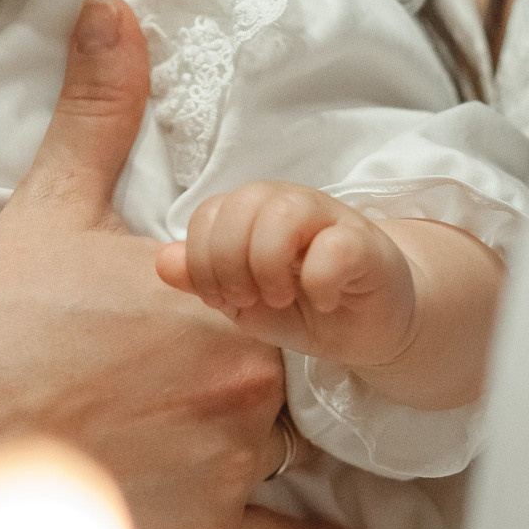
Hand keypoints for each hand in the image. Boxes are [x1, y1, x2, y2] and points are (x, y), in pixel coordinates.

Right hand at [0, 0, 375, 528]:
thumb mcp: (52, 204)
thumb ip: (100, 111)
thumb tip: (112, 11)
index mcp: (221, 302)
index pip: (289, 298)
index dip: (266, 303)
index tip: (235, 307)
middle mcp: (243, 386)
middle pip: (288, 375)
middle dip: (251, 371)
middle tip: (185, 373)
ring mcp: (229, 469)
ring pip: (282, 451)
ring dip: (257, 444)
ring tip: (199, 437)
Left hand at [161, 181, 417, 369]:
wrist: (366, 325)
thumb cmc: (300, 305)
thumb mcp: (240, 299)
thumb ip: (201, 278)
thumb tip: (163, 262)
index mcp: (250, 211)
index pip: (207, 214)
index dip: (202, 261)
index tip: (221, 299)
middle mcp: (287, 203)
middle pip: (239, 205)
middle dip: (229, 264)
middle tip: (248, 299)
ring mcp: (329, 218)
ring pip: (281, 215)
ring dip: (268, 267)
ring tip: (280, 297)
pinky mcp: (366, 244)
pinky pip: (333, 248)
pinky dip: (319, 284)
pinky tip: (323, 301)